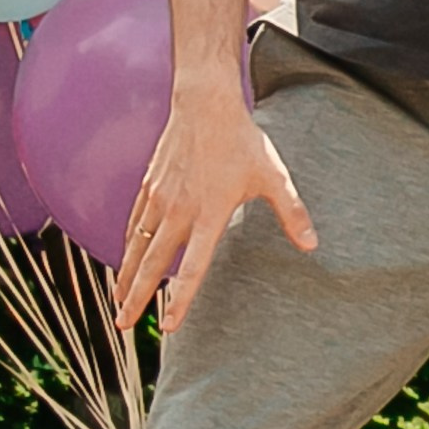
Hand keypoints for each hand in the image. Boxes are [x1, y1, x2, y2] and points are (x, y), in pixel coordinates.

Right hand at [114, 82, 316, 332]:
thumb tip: (312, 245)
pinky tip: (124, 262)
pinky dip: (127, 246)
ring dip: (125, 277)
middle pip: (153, 263)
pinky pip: (134, 223)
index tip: (168, 325)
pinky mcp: (150, 186)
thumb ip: (291, 213)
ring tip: (116, 303)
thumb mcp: (273, 177)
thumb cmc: (242, 141)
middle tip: (122, 325)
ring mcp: (160, 198)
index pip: (192, 266)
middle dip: (136, 297)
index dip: (180, 298)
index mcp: (210, 214)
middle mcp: (179, 210)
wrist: (205, 103)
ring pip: (137, 246)